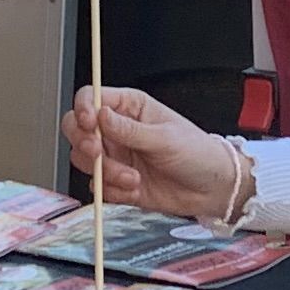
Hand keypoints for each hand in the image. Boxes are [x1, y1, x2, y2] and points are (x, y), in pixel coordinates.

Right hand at [67, 84, 243, 223]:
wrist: (212, 189)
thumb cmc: (197, 153)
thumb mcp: (165, 137)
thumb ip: (129, 129)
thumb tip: (101, 115)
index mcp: (130, 108)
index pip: (91, 98)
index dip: (83, 109)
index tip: (90, 123)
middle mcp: (117, 131)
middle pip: (77, 129)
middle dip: (85, 143)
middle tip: (99, 152)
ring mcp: (116, 157)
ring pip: (84, 161)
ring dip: (105, 172)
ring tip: (133, 177)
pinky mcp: (117, 182)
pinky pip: (99, 187)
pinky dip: (112, 191)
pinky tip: (136, 189)